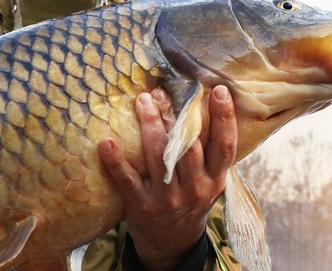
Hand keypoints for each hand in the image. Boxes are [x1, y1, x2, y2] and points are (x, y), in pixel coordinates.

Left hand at [98, 86, 237, 270]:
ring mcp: (168, 198)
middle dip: (177, 116)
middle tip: (163, 91)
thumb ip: (207, 149)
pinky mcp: (142, 205)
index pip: (225, 146)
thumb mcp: (208, 179)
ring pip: (159, 156)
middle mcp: (195, 189)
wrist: (171, 241)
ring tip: (142, 101)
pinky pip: (127, 180)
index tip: (219, 90)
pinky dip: (116, 161)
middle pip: (188, 147)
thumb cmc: (190, 196)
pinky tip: (106, 142)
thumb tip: (197, 101)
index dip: (224, 118)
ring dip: (150, 125)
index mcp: (216, 179)